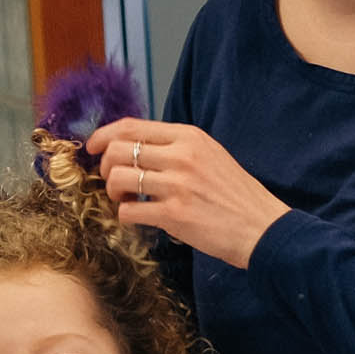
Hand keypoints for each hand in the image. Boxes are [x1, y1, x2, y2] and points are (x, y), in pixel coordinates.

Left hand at [87, 120, 288, 267]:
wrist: (261, 227)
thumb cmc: (236, 195)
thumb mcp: (211, 156)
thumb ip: (176, 148)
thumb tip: (135, 148)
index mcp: (189, 136)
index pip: (132, 126)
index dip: (103, 135)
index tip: (93, 147)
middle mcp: (181, 155)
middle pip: (117, 149)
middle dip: (105, 167)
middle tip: (112, 181)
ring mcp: (177, 185)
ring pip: (118, 178)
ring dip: (113, 192)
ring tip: (125, 200)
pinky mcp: (174, 214)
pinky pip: (128, 211)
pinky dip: (125, 216)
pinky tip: (137, 218)